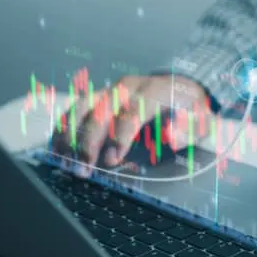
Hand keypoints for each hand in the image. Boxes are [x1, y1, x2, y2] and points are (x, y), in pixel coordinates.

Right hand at [52, 73, 210, 174]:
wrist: (181, 88)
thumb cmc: (189, 108)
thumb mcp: (200, 118)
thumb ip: (189, 128)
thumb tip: (172, 136)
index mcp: (153, 91)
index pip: (132, 112)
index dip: (120, 136)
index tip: (112, 160)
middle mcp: (127, 87)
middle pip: (101, 110)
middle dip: (88, 141)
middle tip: (82, 169)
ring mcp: (111, 89)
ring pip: (82, 106)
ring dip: (69, 134)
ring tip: (63, 160)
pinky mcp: (100, 96)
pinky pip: (76, 108)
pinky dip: (64, 127)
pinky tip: (57, 147)